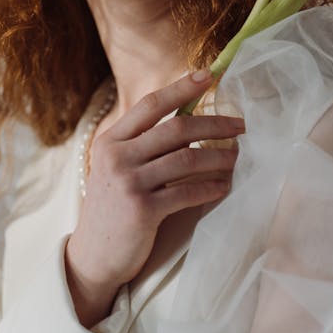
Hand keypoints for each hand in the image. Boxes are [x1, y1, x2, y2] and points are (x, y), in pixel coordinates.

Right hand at [65, 70, 243, 323]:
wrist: (92, 257)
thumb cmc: (112, 208)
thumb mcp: (116, 168)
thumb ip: (141, 144)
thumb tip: (187, 121)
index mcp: (110, 141)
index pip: (150, 105)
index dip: (181, 88)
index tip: (208, 76)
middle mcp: (117, 156)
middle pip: (176, 129)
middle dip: (214, 123)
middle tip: (240, 124)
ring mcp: (129, 183)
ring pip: (187, 159)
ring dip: (219, 157)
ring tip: (237, 157)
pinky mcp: (143, 210)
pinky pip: (187, 192)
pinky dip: (211, 187)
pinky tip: (224, 186)